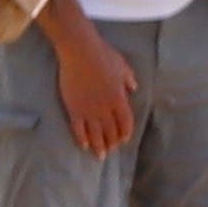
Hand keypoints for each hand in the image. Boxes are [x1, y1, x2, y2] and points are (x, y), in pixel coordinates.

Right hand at [49, 13, 138, 157]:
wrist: (79, 51)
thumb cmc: (103, 55)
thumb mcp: (123, 66)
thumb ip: (128, 80)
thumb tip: (134, 88)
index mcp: (119, 98)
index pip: (125, 122)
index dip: (125, 133)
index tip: (124, 139)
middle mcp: (105, 108)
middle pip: (111, 131)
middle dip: (112, 143)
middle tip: (112, 150)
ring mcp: (88, 109)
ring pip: (95, 133)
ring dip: (99, 146)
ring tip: (100, 156)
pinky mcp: (73, 108)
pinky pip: (78, 128)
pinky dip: (82, 138)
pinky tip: (84, 146)